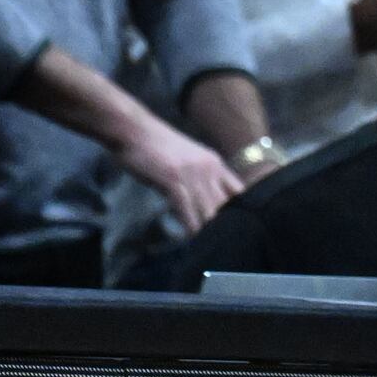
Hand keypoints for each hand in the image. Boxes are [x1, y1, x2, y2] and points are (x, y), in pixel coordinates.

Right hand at [119, 113, 244, 233]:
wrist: (134, 130)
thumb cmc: (157, 147)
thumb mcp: (189, 161)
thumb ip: (201, 179)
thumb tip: (206, 204)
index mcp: (216, 164)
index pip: (241, 192)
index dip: (242, 212)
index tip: (240, 229)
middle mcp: (210, 169)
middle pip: (228, 205)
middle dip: (227, 227)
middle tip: (225, 244)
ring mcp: (193, 174)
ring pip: (210, 211)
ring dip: (208, 231)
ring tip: (209, 246)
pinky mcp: (174, 180)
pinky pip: (187, 210)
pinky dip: (190, 227)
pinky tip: (189, 239)